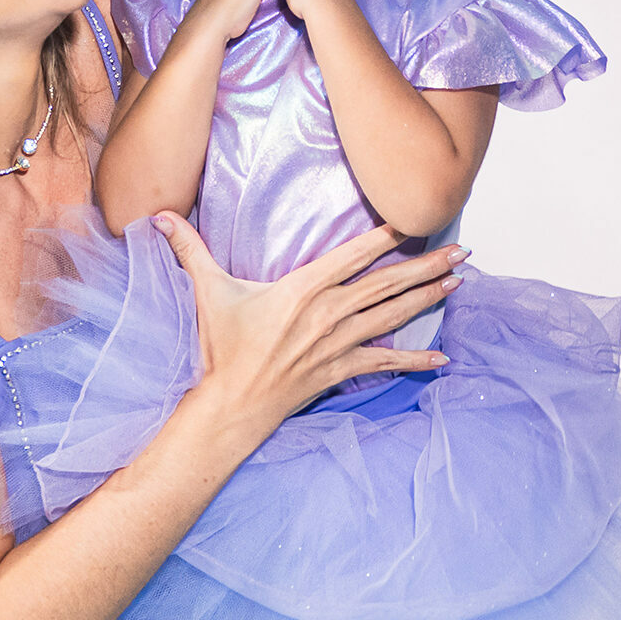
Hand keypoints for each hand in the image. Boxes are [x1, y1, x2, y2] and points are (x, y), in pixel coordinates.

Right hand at [152, 213, 459, 433]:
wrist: (231, 404)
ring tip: (460, 281)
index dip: (384, 237)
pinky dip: (415, 359)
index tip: (413, 221)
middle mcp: (328, 313)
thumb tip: (158, 216)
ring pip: (393, 316)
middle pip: (386, 284)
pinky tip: (443, 357)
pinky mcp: (341, 370)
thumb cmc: (221, 348)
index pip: (351, 256)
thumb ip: (188, 249)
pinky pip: (386, 362)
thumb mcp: (207, 292)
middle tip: (462, 250)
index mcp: (302, 289)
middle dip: (427, 265)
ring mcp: (338, 344)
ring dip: (428, 298)